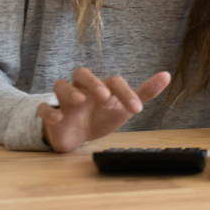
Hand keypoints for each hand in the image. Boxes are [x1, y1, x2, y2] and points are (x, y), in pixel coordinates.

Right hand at [36, 67, 170, 152]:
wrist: (77, 137)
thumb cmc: (101, 117)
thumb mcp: (123, 107)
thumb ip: (143, 93)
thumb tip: (167, 75)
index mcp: (101, 86)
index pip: (113, 81)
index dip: (126, 93)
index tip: (137, 110)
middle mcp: (82, 89)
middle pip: (81, 73)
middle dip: (92, 81)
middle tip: (103, 95)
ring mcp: (64, 101)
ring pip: (60, 84)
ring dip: (69, 91)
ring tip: (80, 101)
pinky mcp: (50, 115)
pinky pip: (42, 108)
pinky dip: (48, 111)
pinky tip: (58, 118)